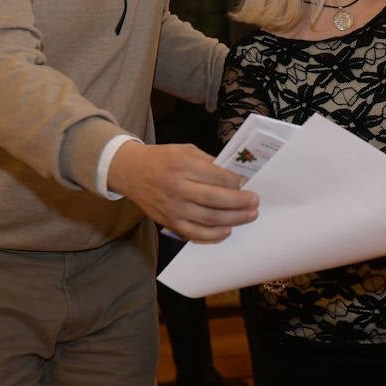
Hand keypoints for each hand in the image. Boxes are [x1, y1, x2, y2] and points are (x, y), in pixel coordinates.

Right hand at [108, 141, 257, 242]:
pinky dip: (212, 235)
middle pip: (214, 199)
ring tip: (250, 215)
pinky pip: (194, 233)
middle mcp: (177, 187)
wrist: (131, 172)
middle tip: (255, 201)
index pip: (216, 176)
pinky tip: (227, 230)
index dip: (235, 181)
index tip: (247, 182)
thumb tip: (235, 175)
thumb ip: (208, 162)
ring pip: (208, 218)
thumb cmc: (162, 159)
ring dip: (233, 219)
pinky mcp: (169, 222)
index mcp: (182, 165)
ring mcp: (172, 208)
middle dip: (239, 202)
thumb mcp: (185, 151)